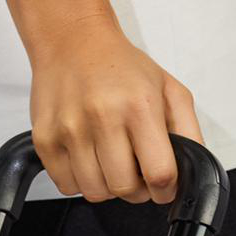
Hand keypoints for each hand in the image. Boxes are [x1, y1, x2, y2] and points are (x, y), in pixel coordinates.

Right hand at [29, 11, 201, 202]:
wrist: (73, 42)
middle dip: (136, 189)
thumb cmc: (121, 67)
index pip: (159, 173)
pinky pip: (67, 186)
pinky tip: (87, 158)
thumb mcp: (168, 88)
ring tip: (110, 162)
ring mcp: (70, 131)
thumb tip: (190, 170)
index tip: (163, 187)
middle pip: (125, 188)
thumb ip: (188, 129)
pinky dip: (80, 181)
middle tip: (136, 172)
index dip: (165, 189)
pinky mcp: (45, 140)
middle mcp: (103, 118)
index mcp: (140, 106)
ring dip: (107, 186)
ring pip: (94, 193)